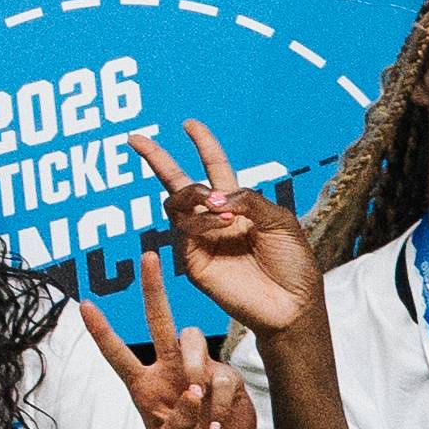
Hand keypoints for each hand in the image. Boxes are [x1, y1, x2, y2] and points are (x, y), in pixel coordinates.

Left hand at [76, 262, 257, 428]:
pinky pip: (221, 375)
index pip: (118, 354)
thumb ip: (176, 425)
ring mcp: (200, 369)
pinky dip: (218, 400)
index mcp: (144, 385)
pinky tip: (216, 422)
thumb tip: (192, 391)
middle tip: (148, 257)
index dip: (102, 331)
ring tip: (198, 396)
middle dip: (153, 290)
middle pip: (159, 322)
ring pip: (193, 339)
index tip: (84, 304)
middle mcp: (170, 369)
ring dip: (194, 364)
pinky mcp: (227, 377)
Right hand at [130, 119, 319, 348]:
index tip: (190, 124)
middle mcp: (216, 219)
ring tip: (225, 213)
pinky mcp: (194, 260)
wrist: (291, 305)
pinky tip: (224, 225)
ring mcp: (202, 239)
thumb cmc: (293, 264)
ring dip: (198, 196)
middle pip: (179, 183)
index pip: (214, 167)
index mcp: (239, 204)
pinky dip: (203, 220)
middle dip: (156, 159)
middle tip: (135, 139)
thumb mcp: (280, 221)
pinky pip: (184, 229)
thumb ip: (248, 199)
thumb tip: (214, 196)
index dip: (203, 144)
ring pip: (178, 202)